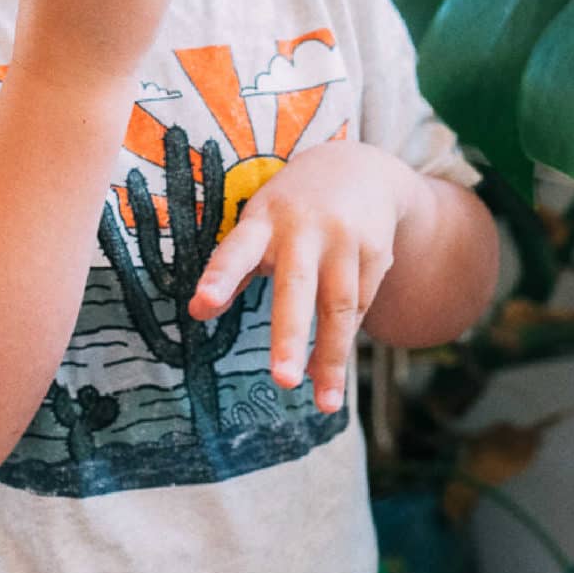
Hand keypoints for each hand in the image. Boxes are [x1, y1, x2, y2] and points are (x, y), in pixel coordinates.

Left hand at [187, 142, 424, 411]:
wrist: (360, 169)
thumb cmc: (291, 210)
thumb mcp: (257, 226)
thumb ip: (231, 268)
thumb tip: (195, 313)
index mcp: (263, 221)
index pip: (236, 250)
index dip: (220, 276)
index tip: (201, 304)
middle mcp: (305, 229)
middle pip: (297, 286)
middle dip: (289, 335)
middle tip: (281, 380)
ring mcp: (345, 242)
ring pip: (338, 307)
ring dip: (330, 359)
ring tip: (322, 403)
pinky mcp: (377, 254)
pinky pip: (360, 307)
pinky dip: (345, 343)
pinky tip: (332, 374)